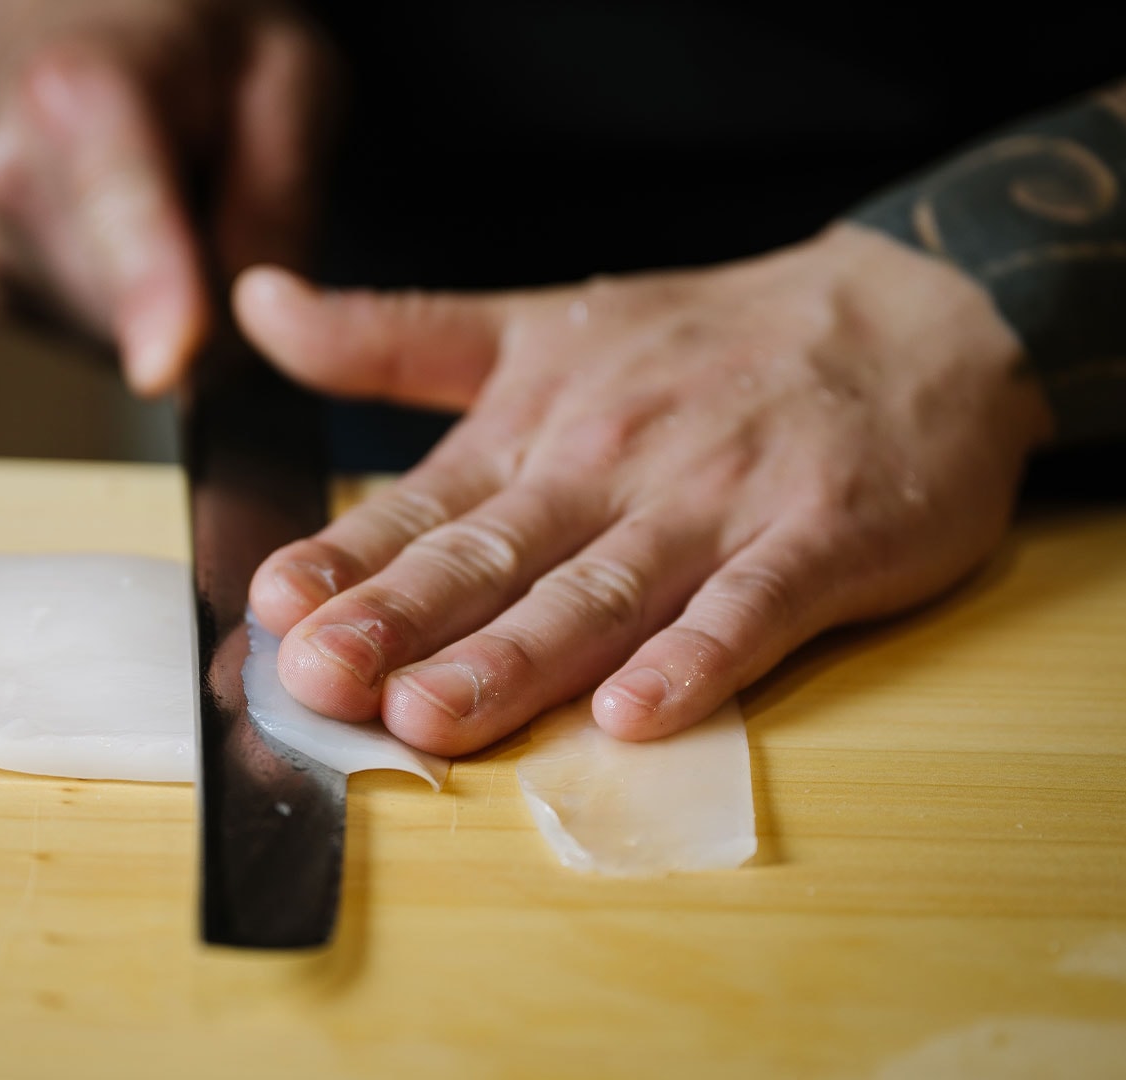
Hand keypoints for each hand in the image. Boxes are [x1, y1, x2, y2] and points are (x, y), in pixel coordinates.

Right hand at [0, 0, 333, 393]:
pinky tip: (131, 229)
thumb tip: (248, 341)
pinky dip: (139, 308)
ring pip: (127, 342)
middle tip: (219, 188)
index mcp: (81, 96)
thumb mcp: (290, 82)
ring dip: (177, 300)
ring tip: (168, 191)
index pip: (123, 217)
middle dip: (210, 297)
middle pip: (142, 314)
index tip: (163, 368)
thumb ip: (281, 209)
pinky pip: (103, 343)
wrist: (87, 16)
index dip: (150, 299)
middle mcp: (7, 174)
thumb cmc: (199, 40)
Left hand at [236, 225, 1054, 753]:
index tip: (271, 605)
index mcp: (533, 429)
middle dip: (402, 620)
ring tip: (433, 713)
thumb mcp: (534, 324)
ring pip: (599, 594)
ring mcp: (713, 507)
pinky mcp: (817, 540)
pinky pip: (749, 609)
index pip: (421, 507)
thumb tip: (257, 305)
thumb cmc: (705, 340)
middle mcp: (608, 468)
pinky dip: (697, 661)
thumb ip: (393, 334)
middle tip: (320, 675)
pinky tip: (638, 716)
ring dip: (515, 658)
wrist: (913, 315)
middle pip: (493, 558)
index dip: (346, 558)